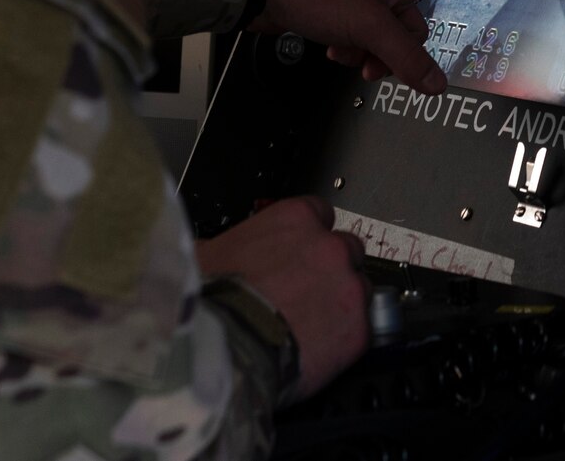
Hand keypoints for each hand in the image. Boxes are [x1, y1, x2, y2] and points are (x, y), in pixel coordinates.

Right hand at [195, 196, 370, 399]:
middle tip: (305, 293)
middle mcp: (330, 246)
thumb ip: (221, 245)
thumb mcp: (202, 255)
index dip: (308, 236)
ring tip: (310, 327)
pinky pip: (361, 330)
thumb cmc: (209, 301)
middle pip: (346, 250)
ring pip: (359, 289)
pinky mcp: (358, 329)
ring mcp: (349, 287)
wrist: (223, 350)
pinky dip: (344, 340)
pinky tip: (317, 351)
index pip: (319, 213)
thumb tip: (208, 250)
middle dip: (331, 268)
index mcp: (295, 219)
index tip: (297, 254)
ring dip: (341, 304)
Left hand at [251, 0, 511, 93]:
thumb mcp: (370, 26)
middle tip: (378, 65)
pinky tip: (333, 51)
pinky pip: (360, 36)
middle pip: (415, 23)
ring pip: (385, 35)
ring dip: (372, 53)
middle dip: (400, 50)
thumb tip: (437, 85)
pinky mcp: (338, 9)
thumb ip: (405, 57)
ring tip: (350, 58)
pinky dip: (351, 48)